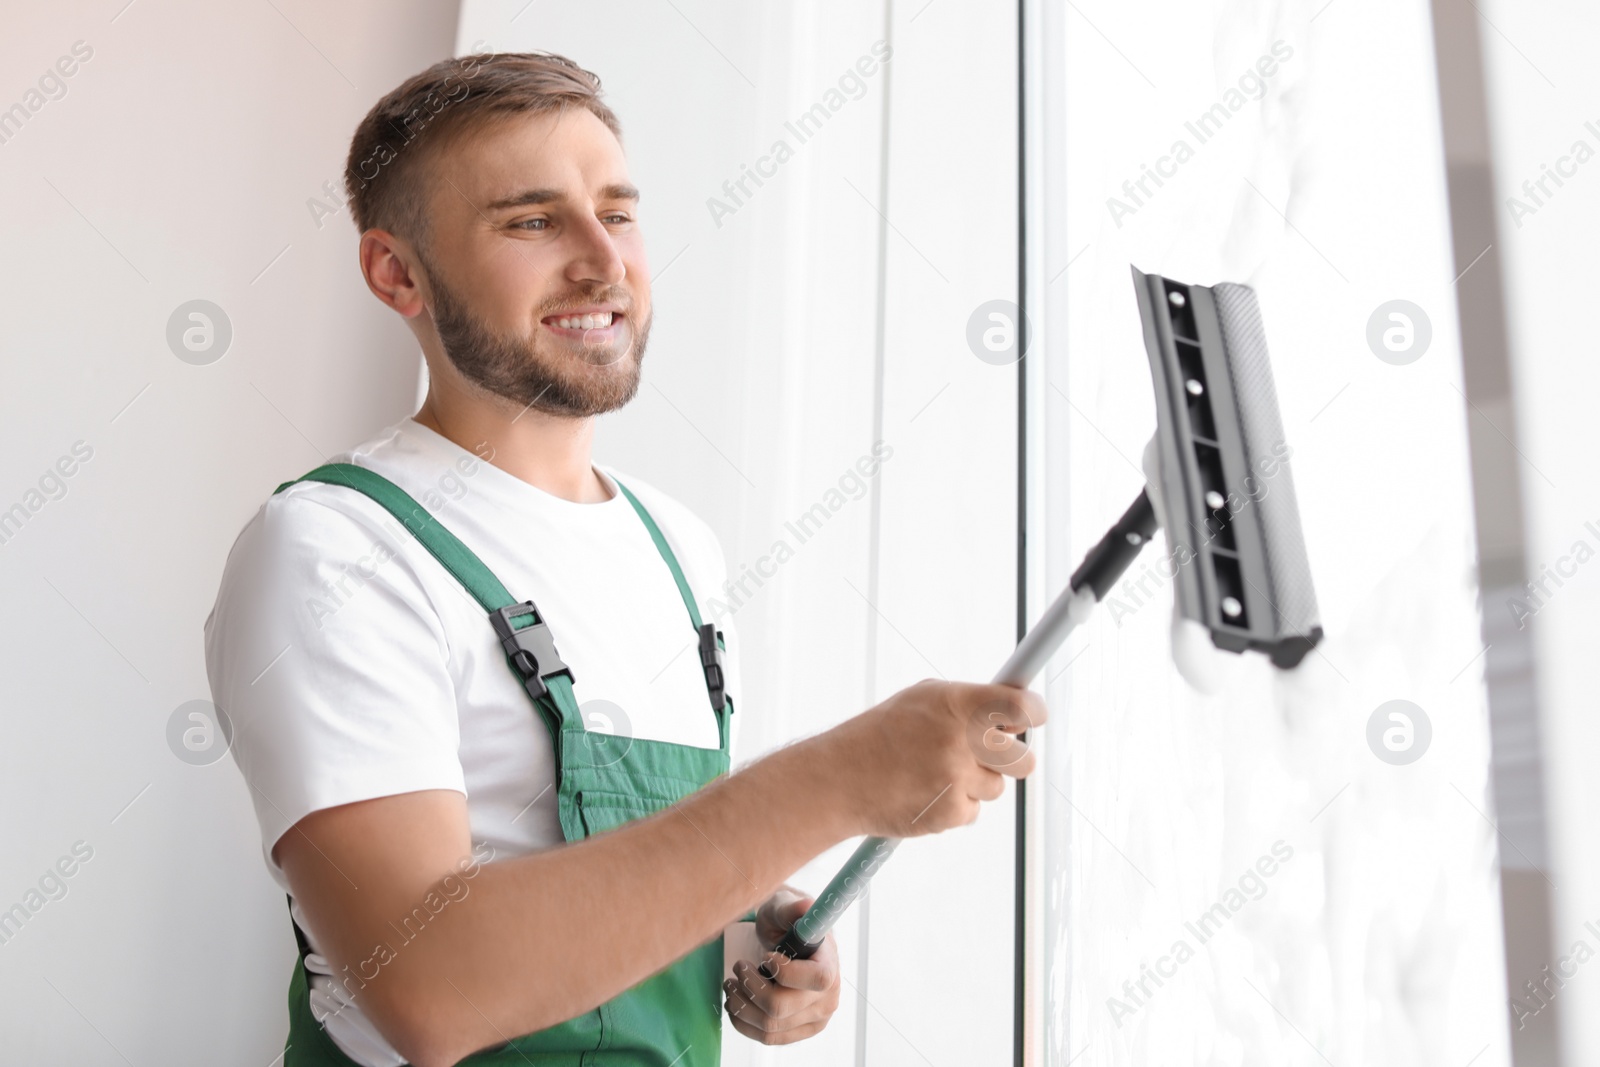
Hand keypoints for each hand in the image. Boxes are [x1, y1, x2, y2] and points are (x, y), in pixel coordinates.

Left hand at [723, 888, 839, 1044]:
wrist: (789, 942)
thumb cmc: (786, 922)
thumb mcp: (784, 908)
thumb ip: (791, 908)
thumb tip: (805, 906)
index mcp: (830, 965)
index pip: (817, 979)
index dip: (784, 971)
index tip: (766, 955)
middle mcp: (828, 997)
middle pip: (781, 1008)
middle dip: (749, 987)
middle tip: (738, 967)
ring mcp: (814, 1019)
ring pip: (769, 1026)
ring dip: (740, 1005)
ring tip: (730, 983)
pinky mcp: (798, 1031)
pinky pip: (767, 1037)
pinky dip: (743, 1022)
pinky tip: (736, 1002)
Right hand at [825, 679, 1046, 838]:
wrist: (840, 779)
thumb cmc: (881, 735)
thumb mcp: (922, 700)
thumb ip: (969, 702)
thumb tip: (1015, 708)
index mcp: (957, 704)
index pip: (1022, 709)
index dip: (1034, 715)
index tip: (1032, 719)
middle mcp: (960, 740)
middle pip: (1023, 760)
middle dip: (1011, 760)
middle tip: (988, 754)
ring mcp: (957, 779)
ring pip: (996, 787)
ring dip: (975, 783)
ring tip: (936, 773)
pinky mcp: (950, 813)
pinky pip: (973, 811)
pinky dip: (954, 804)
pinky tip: (925, 792)